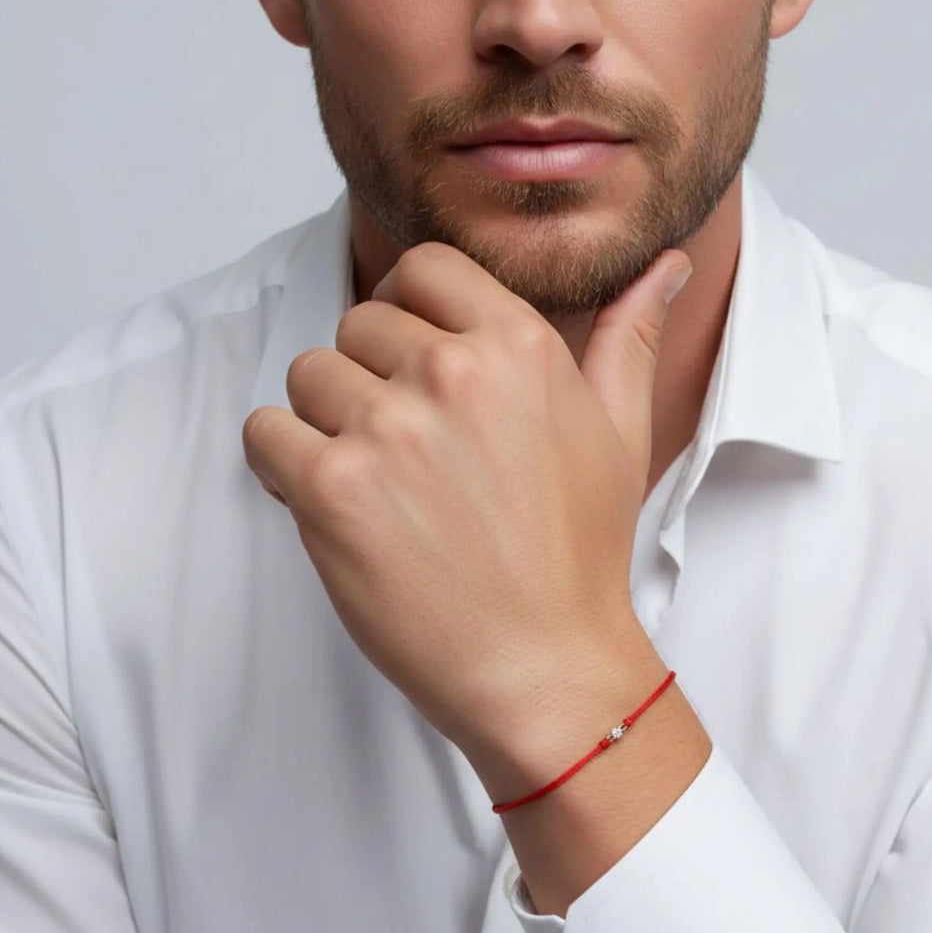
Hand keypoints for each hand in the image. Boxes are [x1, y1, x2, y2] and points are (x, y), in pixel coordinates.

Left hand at [242, 241, 692, 759]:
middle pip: (360, 324)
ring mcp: (387, 430)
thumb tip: (666, 267)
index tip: (412, 355)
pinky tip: (328, 499)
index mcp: (518, 346)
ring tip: (373, 479)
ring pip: (309, 375)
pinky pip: (265, 433)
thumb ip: (628, 338)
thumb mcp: (621, 435)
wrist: (543, 665)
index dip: (409, 308)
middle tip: (405, 443)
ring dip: (328, 420)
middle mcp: (450, 374)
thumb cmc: (578, 558)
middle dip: (373, 375)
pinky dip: (281, 463)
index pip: (424, 268)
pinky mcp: (331, 490)